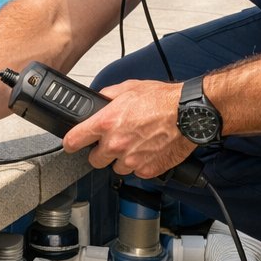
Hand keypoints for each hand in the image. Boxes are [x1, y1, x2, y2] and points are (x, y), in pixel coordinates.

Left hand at [61, 79, 194, 178]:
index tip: (71, 144)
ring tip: (136, 144)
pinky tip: (148, 150)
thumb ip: (108, 97)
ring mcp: (131, 160)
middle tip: (113, 142)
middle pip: (94, 160)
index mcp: (106, 123)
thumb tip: (98, 100)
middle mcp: (116, 144)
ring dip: (122, 159)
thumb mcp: (128, 88)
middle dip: (101, 152)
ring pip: (116, 168)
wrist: (189, 114)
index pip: (74, 140)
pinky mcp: (147, 170)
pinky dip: (140, 164)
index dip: (71, 142)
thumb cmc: (163, 100)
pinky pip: (137, 172)